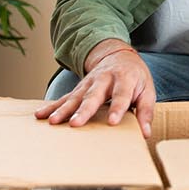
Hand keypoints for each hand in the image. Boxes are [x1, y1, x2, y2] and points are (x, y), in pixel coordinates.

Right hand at [34, 40, 154, 137]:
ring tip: (53, 122)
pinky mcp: (78, 88)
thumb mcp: (147, 90)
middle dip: (84, 110)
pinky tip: (41, 115)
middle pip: (94, 95)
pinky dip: (52, 106)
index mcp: (125, 79)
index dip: (117, 108)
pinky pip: (64, 98)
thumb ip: (146, 111)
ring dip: (63, 110)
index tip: (112, 121)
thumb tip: (145, 134)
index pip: (121, 95)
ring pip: (75, 97)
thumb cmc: (135, 77)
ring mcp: (89, 83)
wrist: (118, 55)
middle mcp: (104, 79)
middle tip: (76, 123)